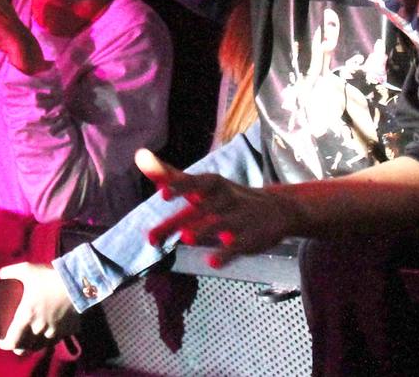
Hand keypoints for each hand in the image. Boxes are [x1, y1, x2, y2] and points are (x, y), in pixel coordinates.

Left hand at [0, 262, 80, 353]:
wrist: (79, 281)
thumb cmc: (50, 276)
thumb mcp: (27, 269)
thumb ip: (10, 271)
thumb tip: (1, 274)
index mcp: (26, 317)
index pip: (11, 342)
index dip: (4, 344)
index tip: (1, 340)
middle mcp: (39, 329)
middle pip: (23, 349)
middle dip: (17, 346)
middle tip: (16, 337)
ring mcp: (54, 332)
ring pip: (39, 346)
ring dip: (33, 343)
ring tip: (31, 334)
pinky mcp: (67, 331)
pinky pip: (55, 340)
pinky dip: (49, 337)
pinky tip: (49, 329)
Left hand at [139, 149, 298, 266]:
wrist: (278, 209)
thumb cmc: (229, 196)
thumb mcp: (204, 183)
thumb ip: (172, 175)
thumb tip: (140, 157)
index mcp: (212, 186)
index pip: (194, 183)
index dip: (179, 187)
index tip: (161, 193)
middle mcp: (224, 199)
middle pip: (200, 209)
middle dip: (178, 221)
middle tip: (153, 236)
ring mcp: (238, 218)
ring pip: (219, 224)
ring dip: (203, 231)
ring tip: (186, 238)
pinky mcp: (250, 238)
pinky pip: (237, 246)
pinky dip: (225, 253)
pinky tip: (212, 262)